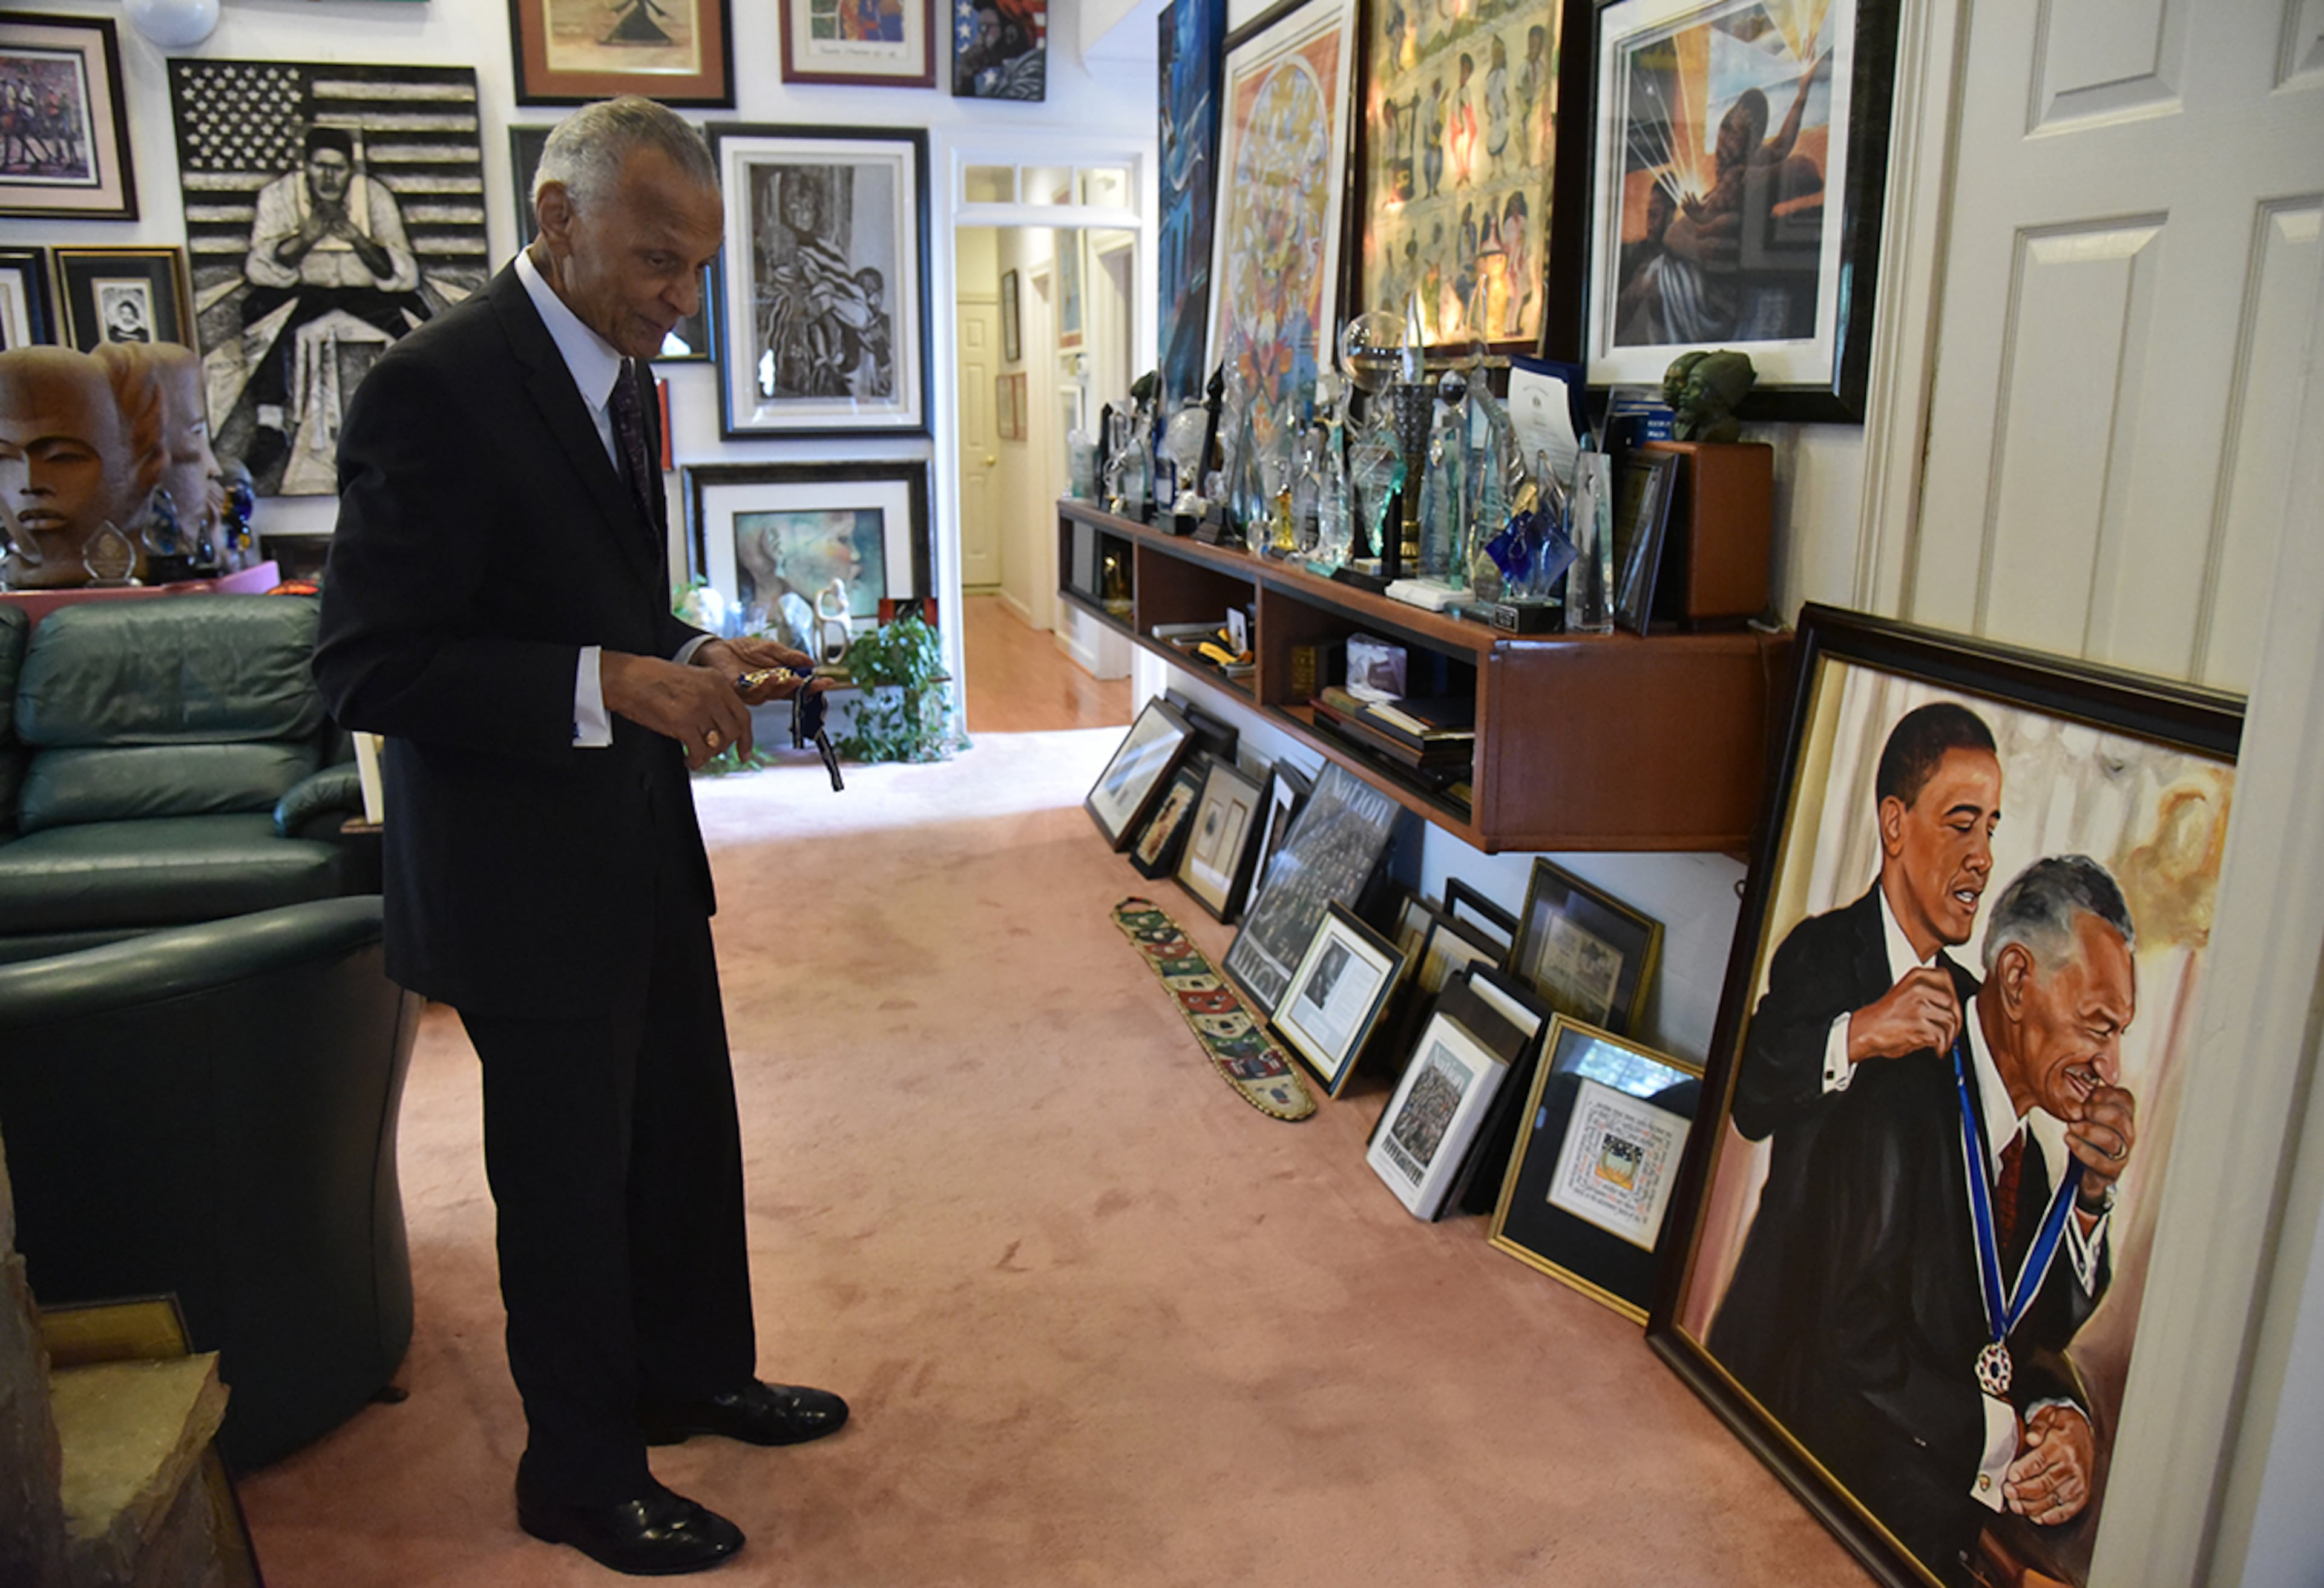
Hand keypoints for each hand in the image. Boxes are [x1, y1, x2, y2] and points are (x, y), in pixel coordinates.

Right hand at [601, 650, 753, 768]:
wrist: (626, 677)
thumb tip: (719, 722)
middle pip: (732, 732)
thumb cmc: (652, 677)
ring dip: (708, 755)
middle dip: (723, 747)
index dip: (746, 738)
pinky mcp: (683, 723)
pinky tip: (686, 758)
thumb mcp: (691, 677)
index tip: (744, 752)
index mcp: (716, 681)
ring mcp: (699, 709)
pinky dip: (695, 760)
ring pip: (717, 744)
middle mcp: (712, 694)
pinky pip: (699, 751)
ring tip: (695, 755)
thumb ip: (710, 695)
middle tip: (710, 752)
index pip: (743, 715)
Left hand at [695, 635, 831, 707]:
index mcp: (778, 680)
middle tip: (815, 683)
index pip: (800, 686)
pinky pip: (752, 691)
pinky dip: (763, 686)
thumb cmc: (744, 649)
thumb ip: (789, 656)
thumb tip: (811, 662)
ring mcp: (753, 692)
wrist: (718, 647)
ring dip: (785, 687)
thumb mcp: (771, 648)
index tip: (829, 682)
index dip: (814, 686)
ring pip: (772, 694)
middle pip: (789, 693)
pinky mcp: (737, 690)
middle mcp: (768, 689)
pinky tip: (772, 677)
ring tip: (795, 678)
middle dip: (804, 689)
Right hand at [1846, 965, 1963, 1064]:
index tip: (1952, 1009)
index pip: (1947, 980)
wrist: (1866, 1030)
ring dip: (1950, 1036)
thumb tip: (1951, 1007)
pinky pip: (1941, 1036)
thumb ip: (1928, 994)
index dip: (1952, 997)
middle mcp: (1919, 989)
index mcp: (1916, 976)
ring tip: (1943, 1042)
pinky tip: (1937, 1049)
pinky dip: (1942, 1046)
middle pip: (1953, 1003)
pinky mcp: (1919, 1025)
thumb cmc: (1885, 1016)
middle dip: (1956, 1020)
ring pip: (1950, 1020)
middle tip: (1951, 1031)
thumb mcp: (1906, 993)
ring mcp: (1919, 1007)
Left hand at [2004, 1403, 2094, 1524]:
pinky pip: (2069, 1510)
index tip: (2010, 1477)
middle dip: (2024, 1490)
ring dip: (2034, 1506)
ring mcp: (2079, 1482)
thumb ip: (2038, 1426)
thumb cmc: (2062, 1425)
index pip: (2040, 1461)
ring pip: (2054, 1499)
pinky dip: (2054, 1517)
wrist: (2085, 1431)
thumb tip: (2030, 1437)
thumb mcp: (2049, 1415)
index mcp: (2062, 1446)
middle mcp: (2072, 1466)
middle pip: (2045, 1483)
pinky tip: (2039, 1517)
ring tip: (2017, 1506)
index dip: (2023, 1471)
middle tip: (2008, 1492)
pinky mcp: (2082, 1493)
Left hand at [2065, 1082, 2136, 1200]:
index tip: (2090, 1094)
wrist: (2085, 1166)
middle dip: (2095, 1112)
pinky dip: (2084, 1150)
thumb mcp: (2083, 1105)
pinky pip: (2104, 1162)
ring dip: (2088, 1131)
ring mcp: (2122, 1151)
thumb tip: (2097, 1063)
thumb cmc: (2084, 1129)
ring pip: (2112, 1141)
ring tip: (2071, 1127)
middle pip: (2119, 1118)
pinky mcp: (2113, 1170)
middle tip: (2078, 1111)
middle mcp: (2126, 1131)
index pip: (2124, 1099)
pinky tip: (2070, 1140)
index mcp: (2122, 1112)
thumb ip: (2086, 1084)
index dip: (2107, 1094)